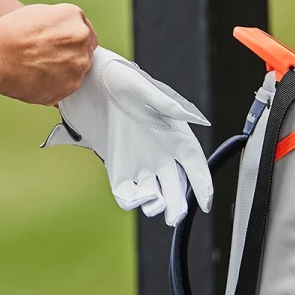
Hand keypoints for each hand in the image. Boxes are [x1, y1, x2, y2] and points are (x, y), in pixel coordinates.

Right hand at [0, 4, 96, 104]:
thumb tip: (62, 36)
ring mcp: (78, 65)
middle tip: (45, 60)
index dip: (70, 43)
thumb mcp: (38, 14)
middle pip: (83, 53)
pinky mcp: (69, 87)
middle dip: (68, 57)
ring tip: (37, 70)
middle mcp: (81, 40)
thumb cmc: (8, 34)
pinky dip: (54, 88)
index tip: (60, 48)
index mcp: (74, 18)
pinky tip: (36, 80)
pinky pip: (66, 89)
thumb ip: (59, 25)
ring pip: (76, 72)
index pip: (85, 34)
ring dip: (63, 73)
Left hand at [42, 48, 212, 225]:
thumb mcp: (146, 89)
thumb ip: (171, 107)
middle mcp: (159, 153)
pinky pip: (127, 192)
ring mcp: (138, 162)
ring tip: (154, 205)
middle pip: (175, 186)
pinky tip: (132, 198)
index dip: (203, 183)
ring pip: (154, 193)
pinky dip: (131, 200)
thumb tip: (200, 120)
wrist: (87, 81)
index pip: (194, 164)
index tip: (206, 203)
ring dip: (156, 204)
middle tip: (175, 216)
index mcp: (173, 135)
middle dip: (178, 203)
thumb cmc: (121, 78)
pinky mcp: (116, 167)